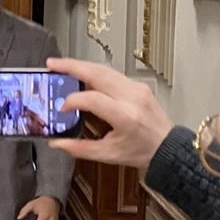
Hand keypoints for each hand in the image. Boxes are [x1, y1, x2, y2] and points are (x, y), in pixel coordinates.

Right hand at [45, 57, 173, 169]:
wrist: (167, 147)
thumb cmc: (141, 151)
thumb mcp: (108, 155)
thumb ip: (79, 149)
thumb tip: (57, 143)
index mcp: (125, 116)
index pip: (93, 99)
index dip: (73, 101)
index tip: (62, 109)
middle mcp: (132, 97)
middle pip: (98, 74)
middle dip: (72, 67)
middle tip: (52, 64)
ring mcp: (136, 88)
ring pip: (104, 69)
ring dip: (81, 65)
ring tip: (62, 65)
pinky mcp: (137, 85)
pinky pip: (112, 73)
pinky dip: (94, 71)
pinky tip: (81, 73)